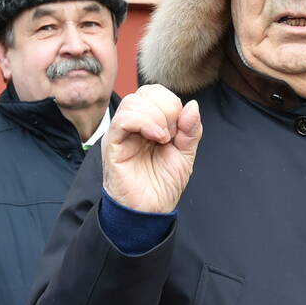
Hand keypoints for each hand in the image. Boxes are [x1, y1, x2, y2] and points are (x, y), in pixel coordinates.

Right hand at [103, 86, 201, 213]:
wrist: (149, 212)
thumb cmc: (162, 185)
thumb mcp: (185, 154)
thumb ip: (190, 130)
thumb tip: (192, 105)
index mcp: (148, 123)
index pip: (155, 93)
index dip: (172, 103)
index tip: (179, 130)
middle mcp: (132, 125)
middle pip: (144, 92)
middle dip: (166, 108)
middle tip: (172, 135)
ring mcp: (121, 134)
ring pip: (132, 102)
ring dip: (156, 116)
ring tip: (164, 139)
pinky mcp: (112, 145)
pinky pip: (123, 120)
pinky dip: (145, 123)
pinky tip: (157, 139)